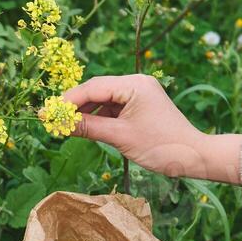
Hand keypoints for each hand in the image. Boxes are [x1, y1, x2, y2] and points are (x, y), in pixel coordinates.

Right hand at [63, 74, 241, 182]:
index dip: (68, 101)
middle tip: (51, 120)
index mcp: (134, 84)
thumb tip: (59, 124)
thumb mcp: (120, 137)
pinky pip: (112, 109)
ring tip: (63, 127)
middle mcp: (136, 83)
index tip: (47, 113)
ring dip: (85, 113)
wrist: (194, 157)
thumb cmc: (162, 146)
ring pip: (103, 100)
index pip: (93, 87)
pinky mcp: (139, 106)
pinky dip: (98, 118)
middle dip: (74, 106)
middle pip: (96, 91)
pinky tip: (83, 128)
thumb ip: (89, 128)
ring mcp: (138, 94)